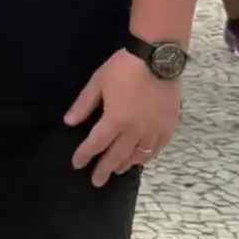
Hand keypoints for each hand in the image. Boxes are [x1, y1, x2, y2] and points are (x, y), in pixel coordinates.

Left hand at [65, 48, 181, 186]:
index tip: (77, 164)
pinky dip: (147, 156)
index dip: (85, 155)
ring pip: (138, 156)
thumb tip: (69, 123)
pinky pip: (157, 149)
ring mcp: (154, 130)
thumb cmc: (124, 67)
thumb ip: (84, 105)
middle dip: (104, 169)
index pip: (96, 144)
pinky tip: (141, 159)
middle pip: (116, 156)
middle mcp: (134, 131)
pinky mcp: (168, 126)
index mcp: (115, 120)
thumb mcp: (97, 82)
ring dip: (125, 165)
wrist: (158, 57)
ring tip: (117, 171)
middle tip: (96, 181)